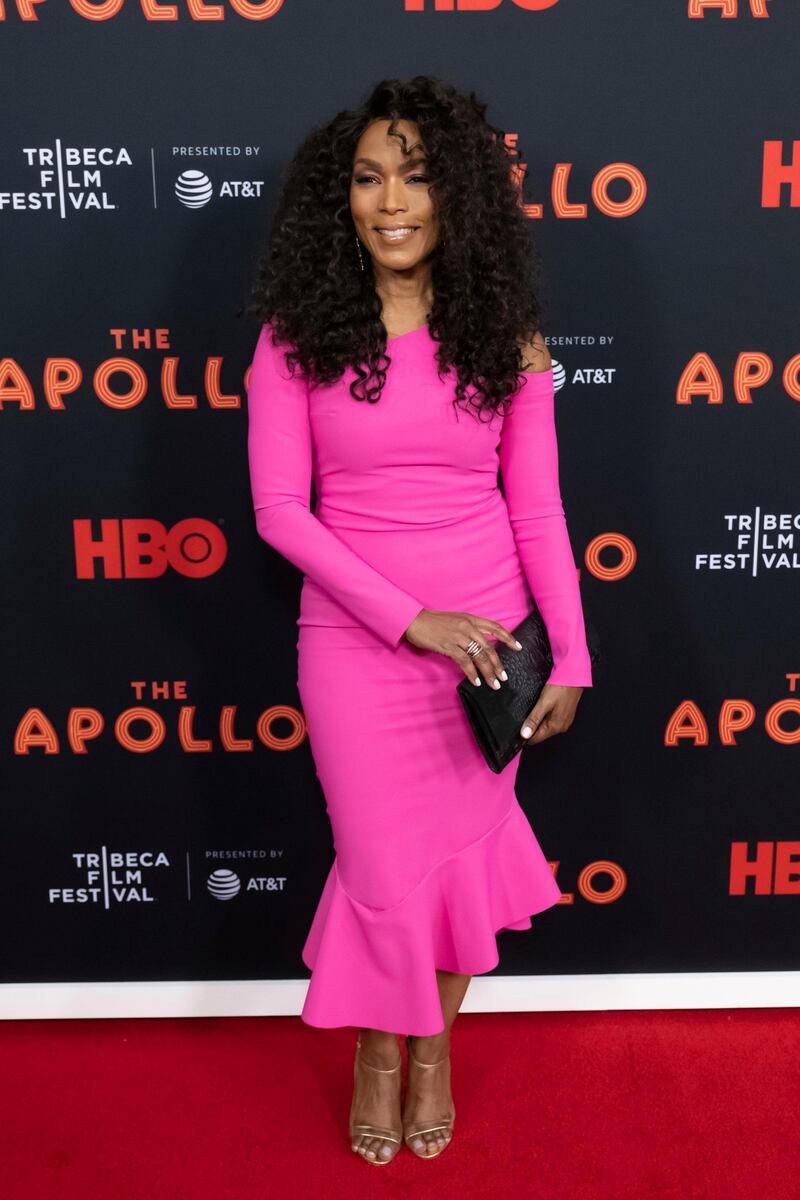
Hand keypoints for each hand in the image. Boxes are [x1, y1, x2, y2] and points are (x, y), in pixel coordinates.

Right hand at [403, 608, 522, 687]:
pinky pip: (464, 662)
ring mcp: (458, 636)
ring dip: (488, 672)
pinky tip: (477, 682)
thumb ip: (469, 630)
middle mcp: (467, 627)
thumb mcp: (456, 621)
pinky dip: (472, 673)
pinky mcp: (448, 646)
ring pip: (479, 656)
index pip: (495, 627)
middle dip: (498, 664)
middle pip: (489, 647)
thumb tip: (482, 644)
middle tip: (504, 676)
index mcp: (470, 619)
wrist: (415, 621)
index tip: (518, 647)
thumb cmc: (434, 622)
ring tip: (494, 684)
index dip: (508, 637)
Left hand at [520, 681, 582, 745]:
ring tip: (535, 709)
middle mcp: (561, 727)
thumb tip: (525, 735)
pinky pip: (550, 721)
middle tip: (526, 714)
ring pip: (545, 727)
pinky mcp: (564, 716)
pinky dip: (544, 717)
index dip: (525, 735)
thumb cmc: (560, 688)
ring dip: (537, 721)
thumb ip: (534, 719)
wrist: (573, 677)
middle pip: (540, 734)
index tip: (517, 728)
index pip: (536, 739)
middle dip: (531, 727)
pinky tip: (542, 708)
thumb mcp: (543, 703)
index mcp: (556, 727)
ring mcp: (564, 722)